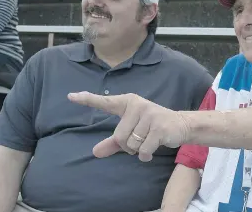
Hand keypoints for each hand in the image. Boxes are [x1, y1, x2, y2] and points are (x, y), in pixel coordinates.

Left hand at [68, 91, 189, 161]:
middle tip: (140, 140)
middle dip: (127, 146)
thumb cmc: (152, 127)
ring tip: (148, 142)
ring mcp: (149, 115)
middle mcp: (137, 106)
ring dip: (137, 151)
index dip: (87, 99)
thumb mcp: (132, 132)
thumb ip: (113, 142)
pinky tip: (153, 149)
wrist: (181, 125)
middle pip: (119, 137)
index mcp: (128, 103)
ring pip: (131, 144)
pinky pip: (143, 150)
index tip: (70, 96)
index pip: (105, 102)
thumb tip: (95, 153)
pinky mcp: (158, 127)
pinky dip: (146, 155)